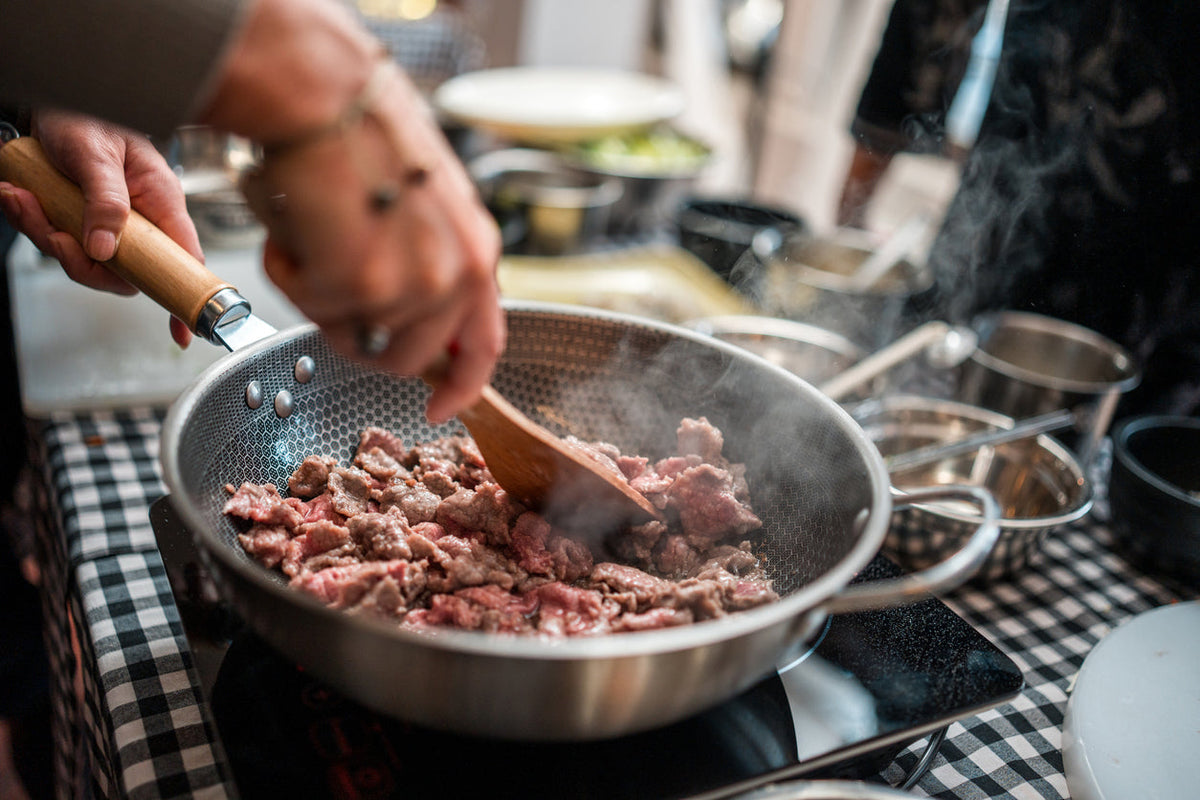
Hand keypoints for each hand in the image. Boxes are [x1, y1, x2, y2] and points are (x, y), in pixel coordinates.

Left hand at [0, 109, 199, 346]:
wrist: (53, 95)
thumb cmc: (88, 113)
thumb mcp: (97, 154)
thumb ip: (106, 202)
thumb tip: (105, 250)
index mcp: (161, 201)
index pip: (184, 259)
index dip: (185, 297)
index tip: (184, 332)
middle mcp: (141, 219)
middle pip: (124, 272)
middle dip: (81, 262)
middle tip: (53, 233)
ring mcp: (111, 223)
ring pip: (86, 260)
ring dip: (47, 237)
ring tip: (23, 200)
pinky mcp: (82, 221)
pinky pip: (60, 242)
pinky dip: (33, 224)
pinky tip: (18, 196)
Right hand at [199, 0, 504, 423]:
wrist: (326, 94)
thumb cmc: (363, 135)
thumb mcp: (428, 207)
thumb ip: (434, 265)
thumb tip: (410, 321)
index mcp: (478, 252)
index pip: (484, 345)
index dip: (461, 386)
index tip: (440, 407)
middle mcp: (458, 275)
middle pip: (406, 358)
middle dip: (359, 337)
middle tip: (327, 285)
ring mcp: (415, 286)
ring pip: (352, 338)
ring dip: (319, 297)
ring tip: (314, 235)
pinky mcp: (365, 286)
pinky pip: (310, 308)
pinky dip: (288, 272)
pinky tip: (296, 225)